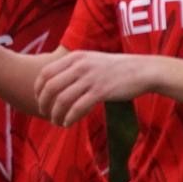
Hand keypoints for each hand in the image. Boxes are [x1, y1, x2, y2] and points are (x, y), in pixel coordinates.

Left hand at [35, 50, 157, 126]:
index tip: (39, 100)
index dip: (38, 89)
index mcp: (75, 57)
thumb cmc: (117, 68)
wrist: (143, 70)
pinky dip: (69, 118)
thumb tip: (56, 83)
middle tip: (45, 114)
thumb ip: (74, 68)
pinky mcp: (101, 91)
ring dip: (55, 114)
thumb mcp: (91, 60)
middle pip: (50, 87)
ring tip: (56, 122)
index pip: (46, 73)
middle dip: (43, 103)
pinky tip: (68, 124)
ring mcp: (90, 78)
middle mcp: (80, 66)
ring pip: (62, 99)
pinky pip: (78, 108)